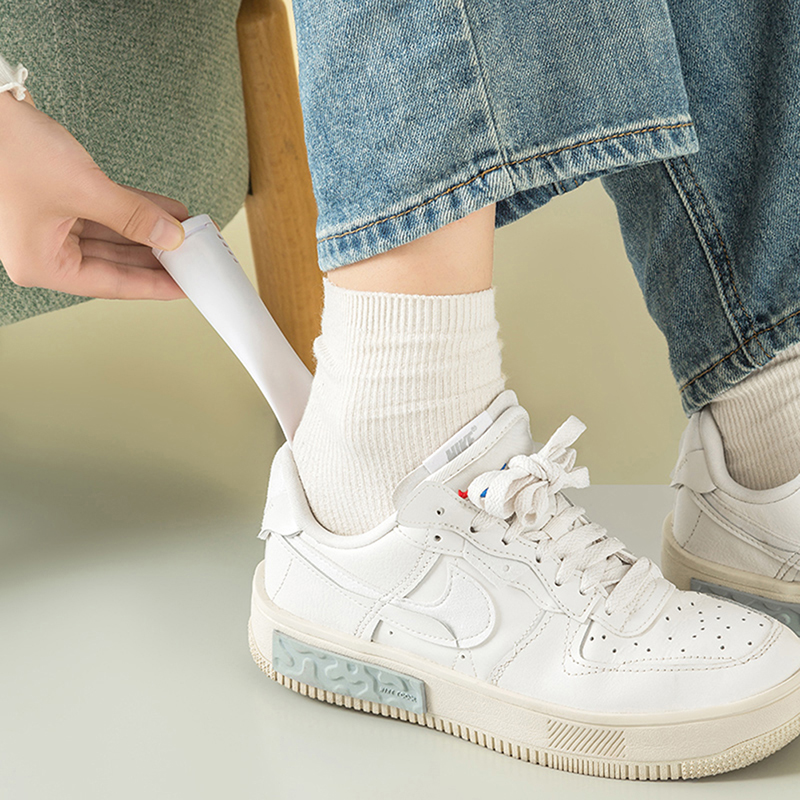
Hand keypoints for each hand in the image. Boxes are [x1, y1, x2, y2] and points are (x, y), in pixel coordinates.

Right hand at [0, 89, 188, 298]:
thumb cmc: (13, 148)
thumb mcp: (84, 189)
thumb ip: (132, 216)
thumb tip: (171, 236)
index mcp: (41, 264)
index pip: (112, 284)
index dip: (154, 285)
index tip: (186, 287)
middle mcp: (45, 250)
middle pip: (114, 262)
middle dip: (156, 256)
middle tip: (194, 258)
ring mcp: (51, 226)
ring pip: (113, 237)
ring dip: (150, 231)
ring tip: (188, 232)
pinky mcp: (58, 201)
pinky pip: (105, 213)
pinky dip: (134, 211)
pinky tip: (167, 212)